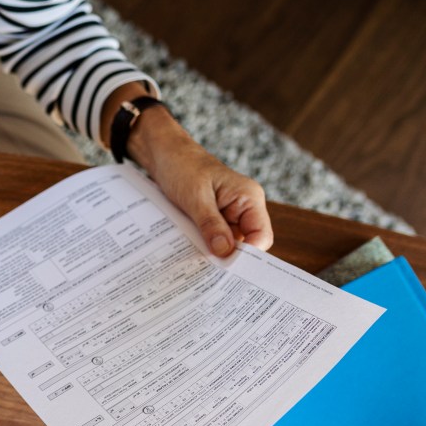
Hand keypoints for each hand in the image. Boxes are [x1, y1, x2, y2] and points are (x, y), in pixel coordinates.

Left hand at [126, 107, 273, 256]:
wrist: (164, 153)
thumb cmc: (181, 166)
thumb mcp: (195, 198)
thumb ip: (211, 225)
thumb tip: (226, 253)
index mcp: (249, 198)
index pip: (261, 236)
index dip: (248, 254)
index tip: (227, 268)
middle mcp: (244, 207)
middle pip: (246, 243)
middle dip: (229, 257)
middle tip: (209, 272)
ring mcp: (229, 213)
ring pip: (228, 243)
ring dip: (213, 251)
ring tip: (196, 261)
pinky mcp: (214, 217)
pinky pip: (214, 237)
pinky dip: (204, 244)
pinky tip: (191, 251)